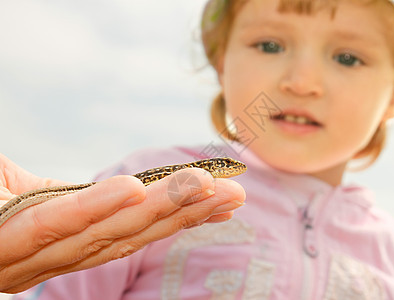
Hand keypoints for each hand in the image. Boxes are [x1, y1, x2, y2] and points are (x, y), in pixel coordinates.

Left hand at [0, 154, 244, 292]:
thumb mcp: (25, 195)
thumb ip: (62, 193)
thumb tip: (109, 183)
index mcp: (68, 245)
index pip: (136, 230)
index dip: (183, 216)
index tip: (225, 198)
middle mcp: (58, 258)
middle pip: (133, 235)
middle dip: (189, 215)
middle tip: (235, 192)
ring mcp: (29, 258)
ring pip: (106, 234)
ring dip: (160, 212)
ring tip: (206, 189)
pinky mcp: (2, 248)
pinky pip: (52, 228)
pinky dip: (96, 211)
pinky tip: (136, 191)